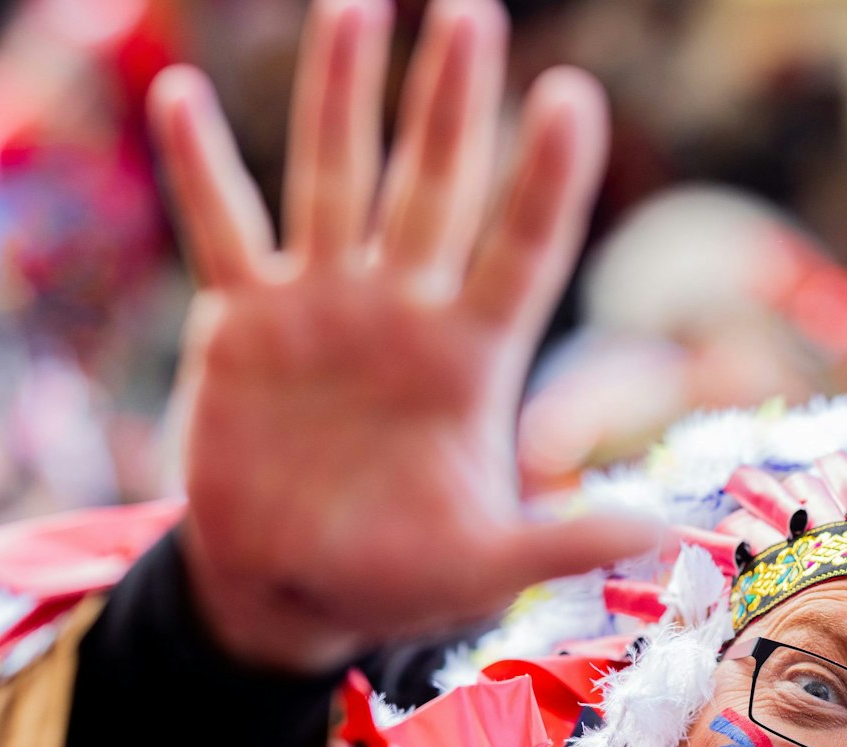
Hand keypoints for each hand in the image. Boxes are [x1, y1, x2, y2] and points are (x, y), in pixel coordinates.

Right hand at [149, 0, 656, 672]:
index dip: (544, 179)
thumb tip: (668, 535)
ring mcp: (320, 304)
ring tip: (355, 7)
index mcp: (471, 356)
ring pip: (334, 180)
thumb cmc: (395, 578)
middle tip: (473, 12)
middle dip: (451, 101)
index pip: (521, 249)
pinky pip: (221, 230)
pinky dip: (199, 169)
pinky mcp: (241, 321)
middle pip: (434, 185)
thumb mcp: (482, 567)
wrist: (285, 589)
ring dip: (341, 96)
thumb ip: (561, 540)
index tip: (571, 96)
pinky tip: (177, 93)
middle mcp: (401, 308)